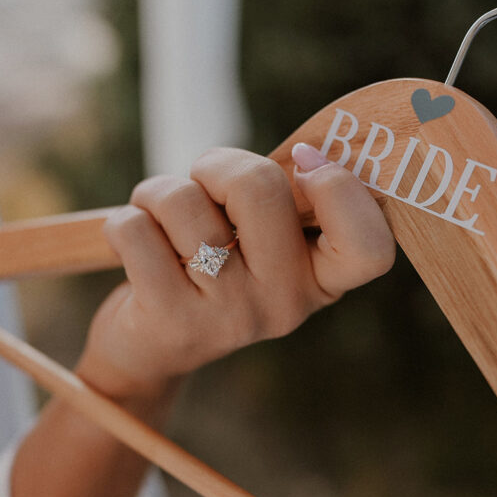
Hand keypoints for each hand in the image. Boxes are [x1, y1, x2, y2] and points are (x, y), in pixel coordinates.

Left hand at [76, 145, 394, 412]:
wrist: (150, 349)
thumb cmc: (212, 264)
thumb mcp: (258, 238)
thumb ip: (285, 197)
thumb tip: (310, 148)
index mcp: (319, 280)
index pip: (370, 248)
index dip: (340, 189)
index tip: (303, 162)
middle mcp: (284, 304)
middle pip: (258, 187)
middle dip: (215, 165)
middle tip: (202, 185)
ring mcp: (230, 317)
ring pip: (184, 202)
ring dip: (159, 193)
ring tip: (160, 220)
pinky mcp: (171, 321)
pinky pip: (136, 230)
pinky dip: (125, 220)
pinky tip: (136, 244)